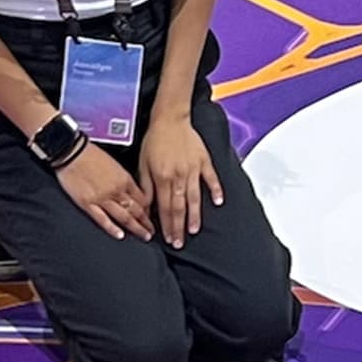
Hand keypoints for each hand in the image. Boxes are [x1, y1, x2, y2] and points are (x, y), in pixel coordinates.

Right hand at [55, 143, 154, 241]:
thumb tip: (131, 190)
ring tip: (143, 236)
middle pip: (137, 210)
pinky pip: (102, 219)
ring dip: (136, 228)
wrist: (72, 152)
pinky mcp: (87, 204)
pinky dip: (112, 229)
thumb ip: (124, 179)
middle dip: (147, 223)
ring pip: (124, 217)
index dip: (149, 210)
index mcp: (125, 179)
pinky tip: (120, 235)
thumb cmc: (91, 154)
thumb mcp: (115, 164)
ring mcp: (102, 198)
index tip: (153, 217)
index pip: (143, 199)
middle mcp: (116, 190)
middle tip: (153, 232)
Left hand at [139, 114, 223, 248]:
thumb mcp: (143, 164)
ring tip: (195, 230)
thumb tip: (147, 207)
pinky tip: (219, 202)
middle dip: (179, 227)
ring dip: (195, 216)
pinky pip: (211, 178)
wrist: (170, 119)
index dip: (166, 225)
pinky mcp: (204, 161)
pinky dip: (216, 190)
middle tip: (180, 242)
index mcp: (163, 178)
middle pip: (179, 207)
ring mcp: (193, 169)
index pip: (164, 208)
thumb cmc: (155, 140)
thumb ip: (147, 187)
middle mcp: (179, 176)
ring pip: (195, 197)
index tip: (168, 238)